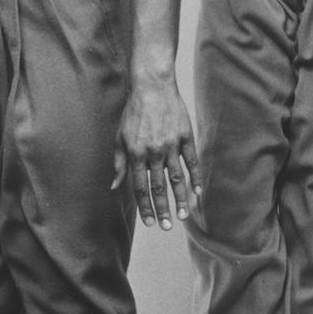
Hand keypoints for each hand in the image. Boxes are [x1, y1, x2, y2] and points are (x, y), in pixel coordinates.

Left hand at [112, 77, 202, 228]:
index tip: (149, 222)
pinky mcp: (186, 137)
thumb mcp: (120, 137)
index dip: (144, 206)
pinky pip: (192, 162)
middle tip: (166, 226)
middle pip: (158, 186)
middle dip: (162, 209)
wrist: (153, 87)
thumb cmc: (134, 113)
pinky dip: (196, 178)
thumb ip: (119, 163)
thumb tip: (115, 186)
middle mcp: (154, 152)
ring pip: (176, 178)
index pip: (139, 187)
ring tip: (183, 215)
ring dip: (179, 198)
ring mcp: (171, 145)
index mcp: (136, 154)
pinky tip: (198, 192)